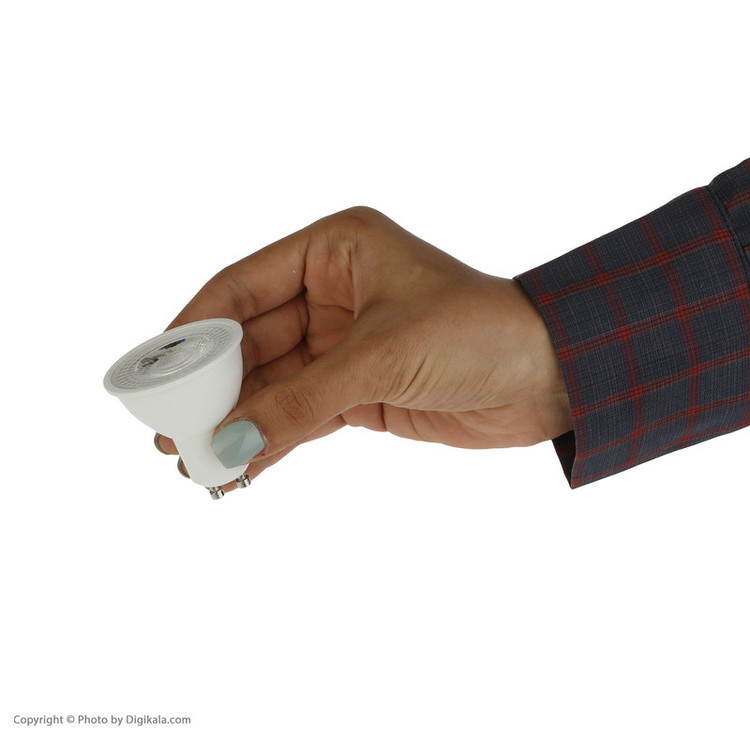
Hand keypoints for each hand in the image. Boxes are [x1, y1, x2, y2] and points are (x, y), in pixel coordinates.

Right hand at [156, 206, 571, 486]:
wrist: (549, 375)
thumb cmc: (478, 332)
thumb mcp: (380, 356)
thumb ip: (302, 401)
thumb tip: (232, 443)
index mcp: (334, 249)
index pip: (242, 286)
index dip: (195, 328)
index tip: (159, 371)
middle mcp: (333, 292)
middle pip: (251, 342)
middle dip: (214, 389)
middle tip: (171, 431)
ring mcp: (344, 344)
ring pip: (274, 384)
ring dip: (240, 421)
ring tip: (197, 461)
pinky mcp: (360, 389)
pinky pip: (302, 413)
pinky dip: (274, 438)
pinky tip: (243, 465)